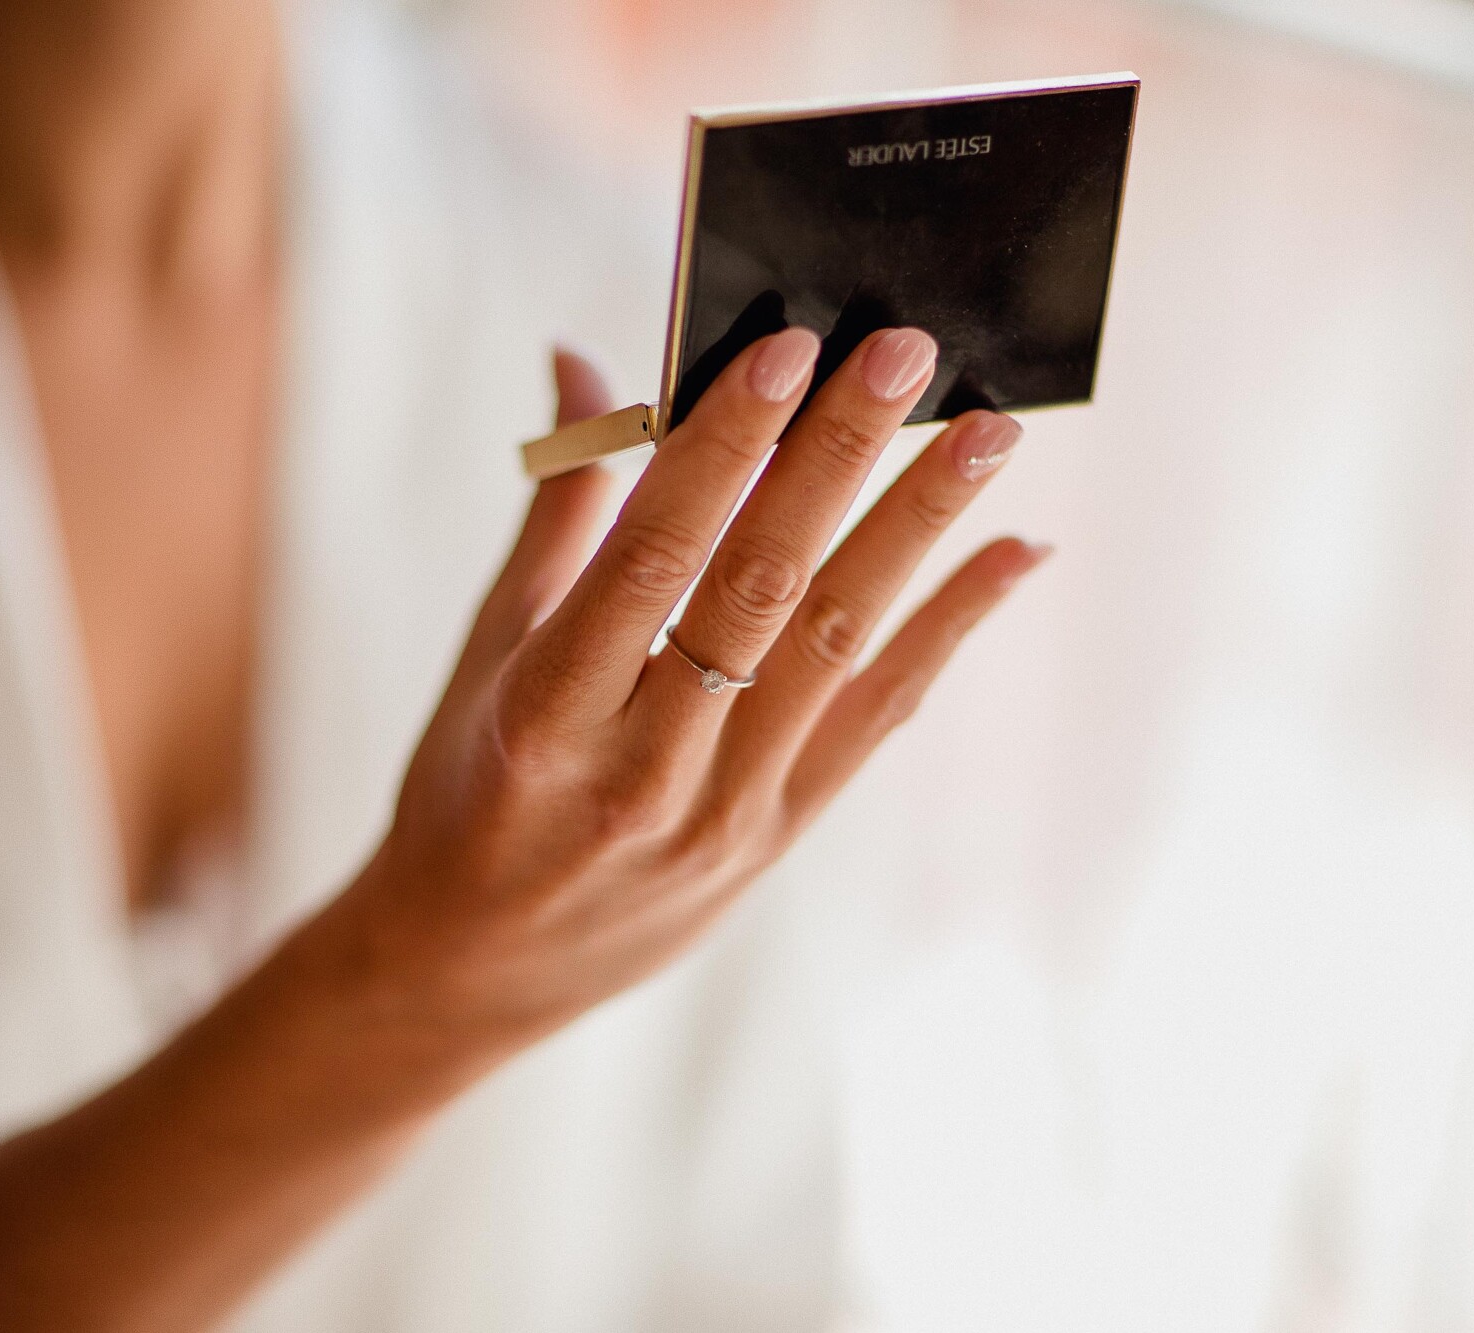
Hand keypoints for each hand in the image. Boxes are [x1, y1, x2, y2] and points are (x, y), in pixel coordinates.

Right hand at [0, 332, 1045, 1332]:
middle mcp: (642, 771)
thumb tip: (583, 365)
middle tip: (908, 352)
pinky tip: (1011, 554)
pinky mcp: (777, 839)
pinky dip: (948, 631)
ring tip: (987, 433)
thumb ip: (554, 515)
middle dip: (839, 460)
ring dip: (918, 530)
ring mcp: (722, 814)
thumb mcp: (484, 657)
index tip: (787, 346)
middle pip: (759, 590)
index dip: (723, 450)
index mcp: (545, 717)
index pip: (652, 560)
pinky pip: (877, 719)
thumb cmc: (462, 793)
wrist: (471, 972)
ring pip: (835, 646)